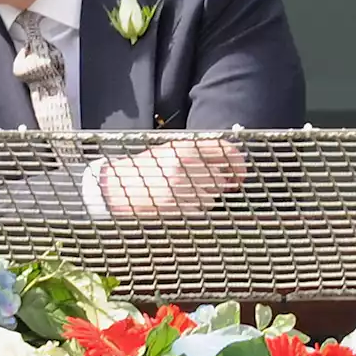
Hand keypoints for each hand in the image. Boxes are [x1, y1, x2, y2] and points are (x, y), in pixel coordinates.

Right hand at [100, 138, 246, 216]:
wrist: (115, 186)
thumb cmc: (146, 168)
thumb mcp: (170, 152)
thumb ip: (200, 155)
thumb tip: (233, 168)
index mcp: (184, 147)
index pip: (226, 153)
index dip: (239, 165)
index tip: (240, 176)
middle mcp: (184, 164)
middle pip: (220, 179)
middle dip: (212, 184)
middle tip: (193, 183)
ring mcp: (180, 186)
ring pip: (212, 197)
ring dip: (201, 196)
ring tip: (179, 191)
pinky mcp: (175, 204)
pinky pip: (199, 209)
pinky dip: (192, 207)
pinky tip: (174, 200)